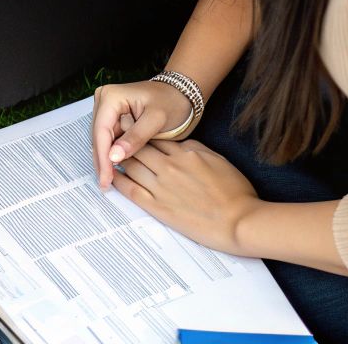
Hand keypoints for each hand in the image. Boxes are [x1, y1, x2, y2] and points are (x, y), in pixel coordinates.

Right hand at [91, 79, 193, 188]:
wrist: (182, 95)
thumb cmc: (172, 102)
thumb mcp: (157, 119)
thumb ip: (135, 137)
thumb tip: (113, 156)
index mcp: (111, 96)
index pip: (101, 131)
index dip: (103, 157)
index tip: (106, 177)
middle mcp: (104, 101)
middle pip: (98, 137)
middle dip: (102, 160)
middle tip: (105, 184)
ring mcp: (107, 110)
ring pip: (101, 140)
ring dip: (105, 160)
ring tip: (108, 181)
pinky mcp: (113, 119)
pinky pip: (109, 140)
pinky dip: (112, 154)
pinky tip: (114, 170)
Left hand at [111, 140, 259, 253]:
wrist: (239, 221)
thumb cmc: (236, 192)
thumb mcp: (217, 160)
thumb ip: (195, 149)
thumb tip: (177, 144)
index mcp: (186, 152)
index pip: (156, 137)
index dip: (140, 130)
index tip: (130, 125)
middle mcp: (170, 166)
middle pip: (139, 147)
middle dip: (124, 138)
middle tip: (111, 132)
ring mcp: (162, 187)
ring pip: (131, 165)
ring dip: (118, 157)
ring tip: (108, 153)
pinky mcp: (158, 207)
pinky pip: (130, 190)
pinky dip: (118, 180)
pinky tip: (110, 175)